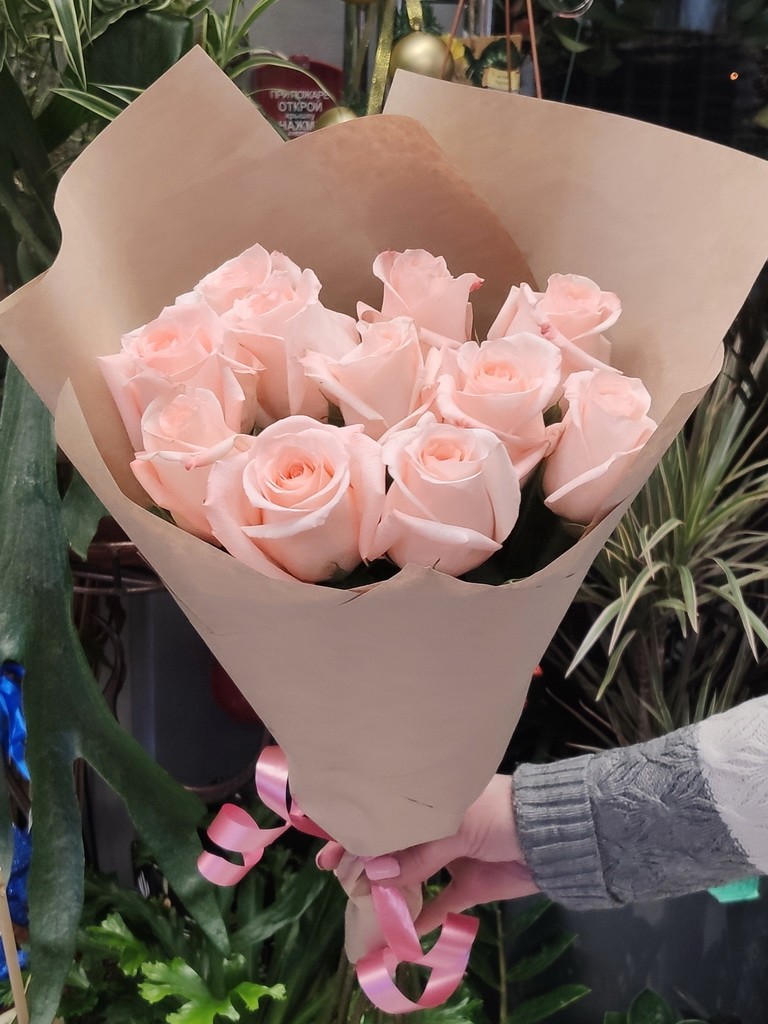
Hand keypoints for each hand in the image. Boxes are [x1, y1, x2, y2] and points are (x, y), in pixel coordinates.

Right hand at [317, 775, 537, 935]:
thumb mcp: (456, 826)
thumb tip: (374, 876)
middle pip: (393, 848)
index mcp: (430, 802)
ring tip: (362, 907)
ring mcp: (452, 857)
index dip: (356, 832)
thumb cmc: (501, 813)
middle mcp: (436, 828)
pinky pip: (440, 905)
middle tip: (338, 881)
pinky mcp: (470, 885)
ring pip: (412, 877)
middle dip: (365, 864)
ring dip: (389, 892)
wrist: (554, 836)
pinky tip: (402, 936)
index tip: (328, 854)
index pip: (384, 816)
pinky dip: (422, 920)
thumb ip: (417, 852)